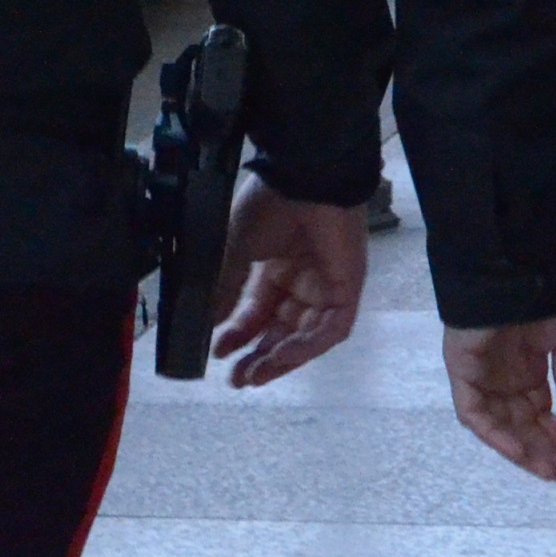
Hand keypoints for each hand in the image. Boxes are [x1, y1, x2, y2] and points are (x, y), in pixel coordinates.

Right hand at [210, 183, 367, 387]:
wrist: (304, 177)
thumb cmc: (271, 204)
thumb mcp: (238, 249)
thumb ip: (226, 287)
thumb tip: (208, 323)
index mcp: (275, 269)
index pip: (257, 314)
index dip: (239, 336)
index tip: (218, 353)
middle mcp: (301, 281)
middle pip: (281, 331)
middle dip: (260, 357)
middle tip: (237, 379)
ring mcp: (326, 285)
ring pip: (307, 337)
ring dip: (282, 359)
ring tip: (254, 375)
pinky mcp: (347, 288)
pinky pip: (332, 329)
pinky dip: (308, 346)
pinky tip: (282, 356)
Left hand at [444, 309, 555, 489]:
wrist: (513, 271)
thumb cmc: (541, 298)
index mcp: (528, 373)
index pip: (542, 416)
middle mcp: (505, 382)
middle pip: (525, 428)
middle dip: (547, 454)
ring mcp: (483, 380)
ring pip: (502, 428)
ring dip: (526, 452)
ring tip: (552, 472)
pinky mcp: (463, 375)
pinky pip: (475, 415)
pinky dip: (496, 435)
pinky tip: (521, 450)